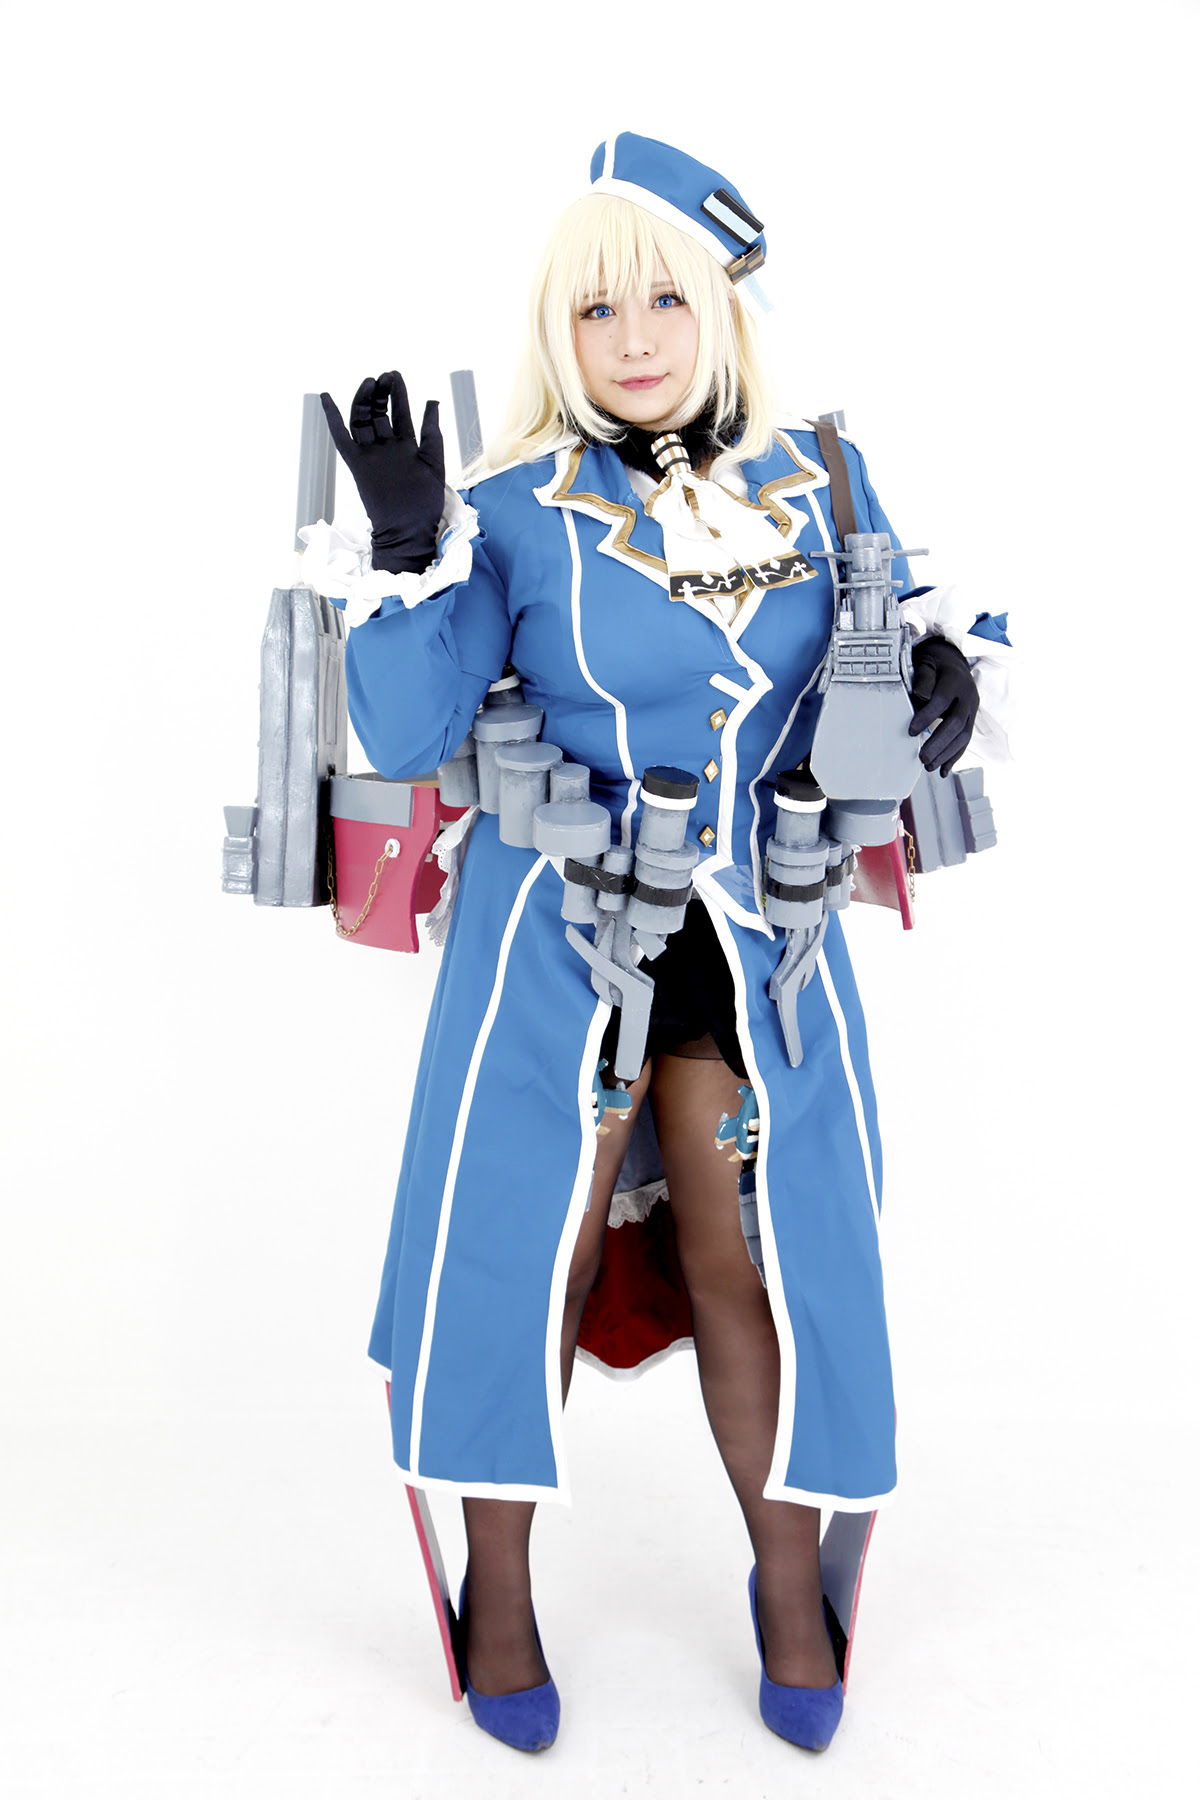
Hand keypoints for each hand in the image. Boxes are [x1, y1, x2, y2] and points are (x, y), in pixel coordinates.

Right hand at [319, 372, 444, 573]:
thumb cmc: (425, 503)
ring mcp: (371, 456)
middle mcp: (386, 449)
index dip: (397, 394)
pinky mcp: (356, 465)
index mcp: (406, 447)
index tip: (394, 375)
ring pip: (363, 421)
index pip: (399, 414)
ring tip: (370, 381)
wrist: (408, 530)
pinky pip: (341, 438)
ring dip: (364, 399)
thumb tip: (432, 400)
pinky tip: (326, 397)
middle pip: (379, 414)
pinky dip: (332, 418)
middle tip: (384, 375)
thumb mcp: (435, 463)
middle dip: (381, 393)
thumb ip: (433, 433)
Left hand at [908, 635, 978, 774]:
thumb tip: (921, 696)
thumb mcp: (925, 663)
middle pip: (956, 723)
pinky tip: (943, 769)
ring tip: (929, 766)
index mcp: (954, 680)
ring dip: (946, 754)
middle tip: (922, 757)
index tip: (911, 732)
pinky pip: (965, 740)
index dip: (928, 716)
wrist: (953, 662)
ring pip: (963, 735)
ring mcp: (972, 709)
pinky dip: (954, 757)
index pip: (942, 700)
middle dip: (939, 743)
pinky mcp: (971, 720)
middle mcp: (968, 696)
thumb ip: (923, 679)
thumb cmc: (934, 664)